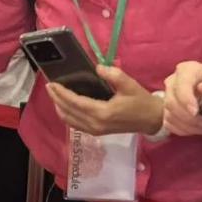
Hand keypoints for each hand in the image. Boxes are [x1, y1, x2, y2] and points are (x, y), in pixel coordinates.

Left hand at [46, 65, 161, 135]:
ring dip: (59, 106)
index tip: (52, 83)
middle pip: (68, 111)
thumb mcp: (129, 84)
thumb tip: (97, 68)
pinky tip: (63, 106)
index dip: (61, 93)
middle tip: (49, 86)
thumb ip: (113, 75)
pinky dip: (66, 115)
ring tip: (54, 94)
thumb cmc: (140, 101)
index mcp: (102, 112)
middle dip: (56, 98)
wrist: (152, 120)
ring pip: (69, 119)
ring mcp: (94, 130)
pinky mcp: (96, 132)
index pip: (75, 102)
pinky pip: (75, 124)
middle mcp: (95, 124)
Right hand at [163, 61, 201, 136]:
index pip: (180, 85)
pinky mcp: (167, 110)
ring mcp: (167, 96)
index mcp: (187, 70)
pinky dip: (183, 129)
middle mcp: (173, 81)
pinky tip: (197, 129)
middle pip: (171, 102)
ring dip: (188, 125)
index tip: (195, 112)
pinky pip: (169, 123)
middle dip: (189, 117)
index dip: (185, 99)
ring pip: (170, 114)